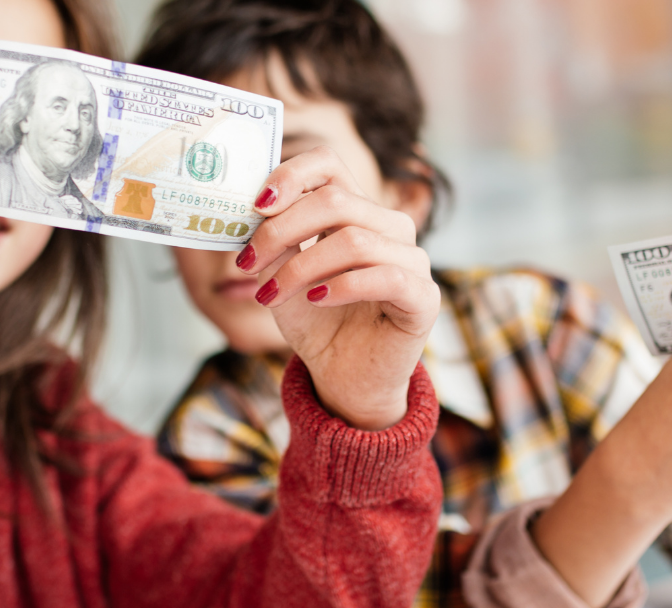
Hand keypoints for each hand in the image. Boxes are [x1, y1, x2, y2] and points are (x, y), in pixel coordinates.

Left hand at [240, 147, 438, 429]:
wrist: (343, 376)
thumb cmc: (316, 321)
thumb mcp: (283, 274)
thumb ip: (276, 239)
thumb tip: (254, 209)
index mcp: (356, 211)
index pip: (329, 165)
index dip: (292, 174)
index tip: (256, 204)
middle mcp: (389, 227)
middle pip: (335, 202)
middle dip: (281, 230)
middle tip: (247, 262)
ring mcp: (412, 260)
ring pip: (355, 240)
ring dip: (302, 268)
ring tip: (272, 294)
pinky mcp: (424, 297)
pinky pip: (386, 276)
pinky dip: (343, 286)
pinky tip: (317, 300)